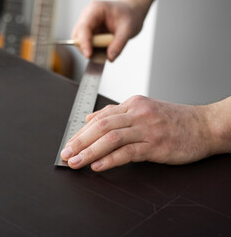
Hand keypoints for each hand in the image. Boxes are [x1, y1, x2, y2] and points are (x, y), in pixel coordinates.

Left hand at [61, 95, 218, 171]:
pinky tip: (97, 166)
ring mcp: (147, 129)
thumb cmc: (175, 120)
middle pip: (101, 126)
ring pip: (111, 138)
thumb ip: (116, 113)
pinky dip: (110, 159)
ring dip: (89, 151)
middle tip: (66, 154)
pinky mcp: (156, 145)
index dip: (81, 132)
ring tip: (75, 162)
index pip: (100, 117)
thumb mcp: (143, 110)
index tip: (69, 144)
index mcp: (133, 104)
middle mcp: (137, 113)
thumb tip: (89, 118)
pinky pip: (128, 151)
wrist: (206, 126)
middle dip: (79, 141)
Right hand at [72, 0, 151, 60]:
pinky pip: (86, 45)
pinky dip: (92, 51)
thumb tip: (110, 58)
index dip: (84, 42)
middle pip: (77, 35)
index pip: (84, 27)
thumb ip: (118, 44)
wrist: (131, 14)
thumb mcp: (128, 29)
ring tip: (104, 52)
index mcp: (96, 10)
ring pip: (79, 42)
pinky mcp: (89, 33)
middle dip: (85, 48)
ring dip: (89, 50)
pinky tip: (103, 51)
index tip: (89, 55)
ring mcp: (87, 24)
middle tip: (97, 57)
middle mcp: (87, 16)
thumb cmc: (130, 16)